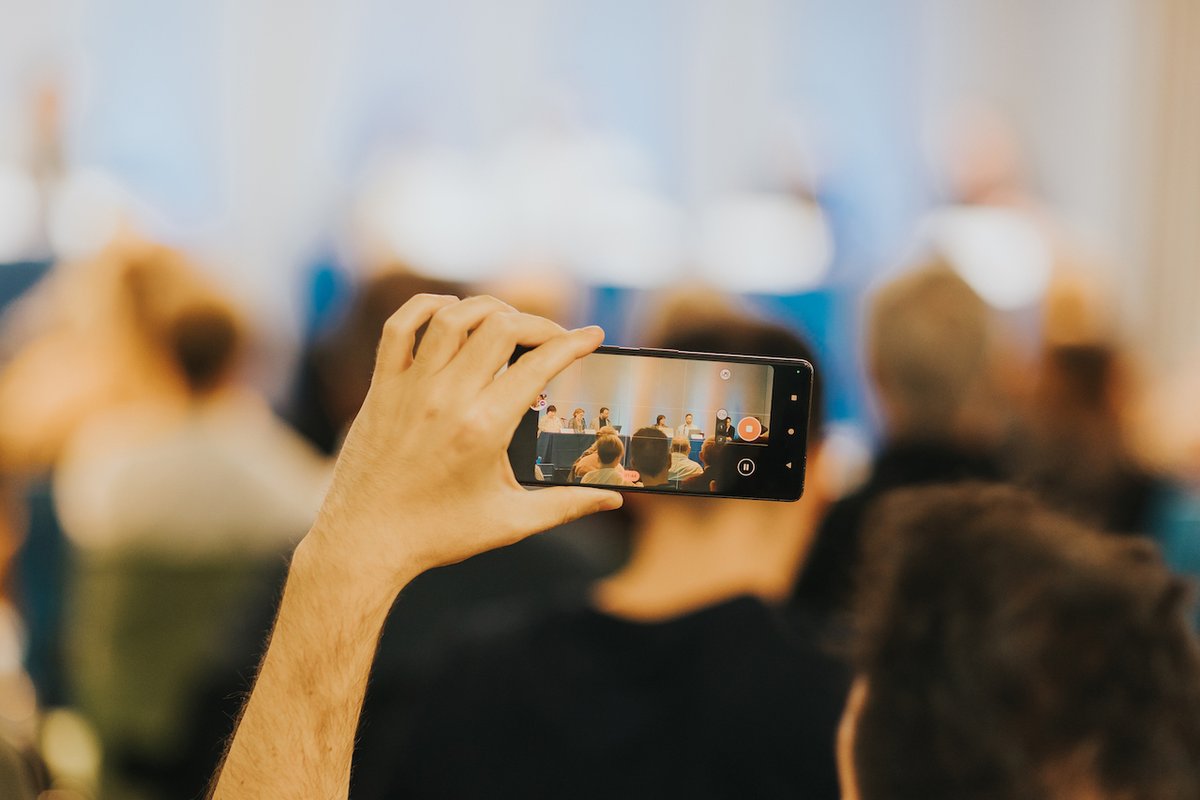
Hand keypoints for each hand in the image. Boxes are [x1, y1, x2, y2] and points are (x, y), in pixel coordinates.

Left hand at [301, 295, 621, 592]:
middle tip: (553, 338)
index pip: (539, 364)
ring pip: (454, 316)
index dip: (574, 343)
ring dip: (488, 309)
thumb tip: (614, 500)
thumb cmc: (438, 534)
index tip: (592, 335)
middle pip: (501, 326)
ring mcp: (410, 387)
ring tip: (508, 323)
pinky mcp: (381, 387)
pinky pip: (400, 326)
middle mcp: (447, 398)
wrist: (364, 543)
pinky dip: (427, 308)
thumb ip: (567, 506)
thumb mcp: (511, 522)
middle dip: (538, 323)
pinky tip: (450, 312)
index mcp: (484, 427)